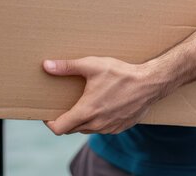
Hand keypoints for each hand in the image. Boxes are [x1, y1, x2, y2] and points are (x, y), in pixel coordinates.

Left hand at [42, 56, 164, 134]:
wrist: (150, 83)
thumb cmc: (120, 74)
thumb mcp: (92, 65)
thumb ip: (67, 67)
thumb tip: (46, 65)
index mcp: (86, 111)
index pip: (59, 128)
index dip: (49, 123)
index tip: (48, 114)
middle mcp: (96, 124)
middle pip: (71, 129)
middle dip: (65, 120)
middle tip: (64, 105)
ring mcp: (109, 128)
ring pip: (86, 129)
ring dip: (81, 121)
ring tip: (82, 104)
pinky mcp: (120, 128)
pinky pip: (101, 129)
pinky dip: (96, 121)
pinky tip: (100, 106)